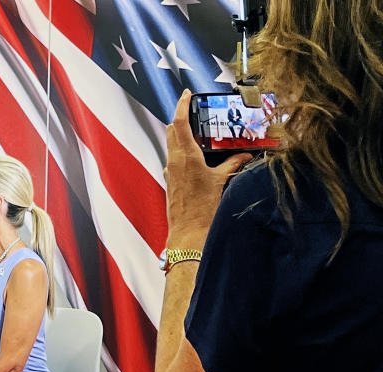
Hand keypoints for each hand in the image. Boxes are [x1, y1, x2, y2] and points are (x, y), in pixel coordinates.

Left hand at [164, 89, 253, 246]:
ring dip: (181, 135)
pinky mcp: (170, 181)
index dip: (182, 105)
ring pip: (171, 144)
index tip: (187, 94)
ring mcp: (169, 172)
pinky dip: (183, 151)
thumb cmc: (203, 210)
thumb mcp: (222, 182)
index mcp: (186, 156)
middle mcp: (173, 161)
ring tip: (199, 132)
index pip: (180, 123)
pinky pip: (174, 159)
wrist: (188, 234)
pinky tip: (197, 156)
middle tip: (195, 111)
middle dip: (182, 118)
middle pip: (172, 130)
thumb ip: (233, 163)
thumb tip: (245, 154)